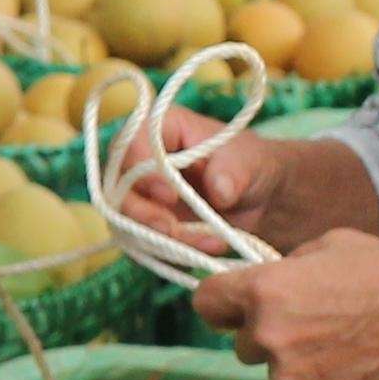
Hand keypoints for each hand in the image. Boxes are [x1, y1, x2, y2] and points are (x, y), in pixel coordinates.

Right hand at [116, 105, 295, 247]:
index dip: (140, 170)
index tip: (170, 195)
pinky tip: (210, 247)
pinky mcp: (147, 226)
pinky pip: (144, 244)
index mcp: (160, 128)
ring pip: (125, 221)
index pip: (130, 144)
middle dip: (142, 214)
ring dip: (162, 238)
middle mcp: (140, 161)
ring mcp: (140, 196)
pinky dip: (174, 251)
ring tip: (209, 242)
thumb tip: (219, 190)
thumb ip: (233, 171)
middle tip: (172, 229)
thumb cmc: (250, 164)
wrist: (261, 199)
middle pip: (117, 187)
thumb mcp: (249, 160)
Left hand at [190, 231, 378, 379]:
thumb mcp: (326, 245)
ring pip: (272, 370)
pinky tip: (349, 367)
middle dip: (266, 333)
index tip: (235, 305)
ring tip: (340, 344)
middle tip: (312, 323)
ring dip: (293, 361)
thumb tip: (261, 283)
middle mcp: (267, 336)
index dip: (220, 302)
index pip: (205, 302)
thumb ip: (282, 267)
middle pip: (241, 342)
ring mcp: (287, 378)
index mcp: (264, 290)